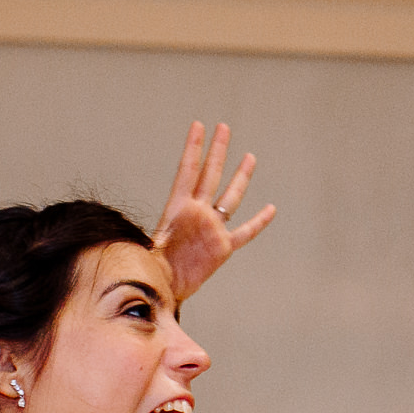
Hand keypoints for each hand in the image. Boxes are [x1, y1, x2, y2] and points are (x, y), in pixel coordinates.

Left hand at [153, 121, 275, 302]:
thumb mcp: (146, 246)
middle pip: (210, 175)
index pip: (188, 171)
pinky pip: (245, 232)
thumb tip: (143, 239)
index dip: (193, 148)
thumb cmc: (150, 266)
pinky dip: (258, 222)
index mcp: (177, 208)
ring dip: (240, 177)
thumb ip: (151, 239)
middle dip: (217, 151)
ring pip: (230, 197)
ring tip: (250, 156)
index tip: (198, 126)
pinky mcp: (222, 247)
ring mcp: (212, 228)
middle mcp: (197, 213)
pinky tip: (270, 209)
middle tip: (224, 127)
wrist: (163, 286)